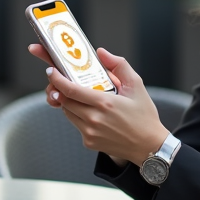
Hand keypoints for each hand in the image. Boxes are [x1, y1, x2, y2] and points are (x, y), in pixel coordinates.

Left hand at [27, 43, 168, 166]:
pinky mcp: (89, 142)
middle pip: (64, 101)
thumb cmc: (144, 117)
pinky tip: (90, 112)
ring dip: (68, 102)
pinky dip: (78, 116)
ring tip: (77, 95)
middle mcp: (94, 119)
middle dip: (58, 89)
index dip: (56, 79)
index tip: (51, 71)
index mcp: (104, 103)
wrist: (149, 147)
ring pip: (68, 113)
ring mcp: (90, 133)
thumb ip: (119, 65)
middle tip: (59, 80)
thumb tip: (101, 53)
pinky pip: (76, 125)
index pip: (70, 89)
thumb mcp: (136, 85)